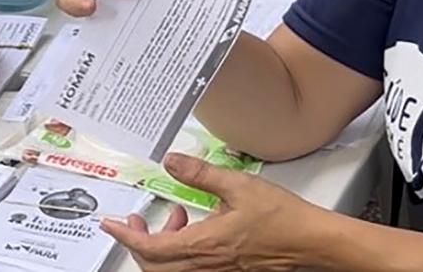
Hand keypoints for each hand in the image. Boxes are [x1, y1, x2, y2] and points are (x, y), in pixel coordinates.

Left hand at [101, 153, 321, 271]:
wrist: (312, 242)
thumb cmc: (284, 219)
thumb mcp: (238, 185)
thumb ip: (200, 174)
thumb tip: (172, 161)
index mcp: (204, 245)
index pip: (150, 248)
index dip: (125, 236)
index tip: (110, 225)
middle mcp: (207, 265)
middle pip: (155, 265)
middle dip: (139, 242)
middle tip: (136, 221)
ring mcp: (218, 271)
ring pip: (172, 269)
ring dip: (162, 246)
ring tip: (174, 216)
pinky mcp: (229, 270)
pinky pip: (192, 269)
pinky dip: (182, 250)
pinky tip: (197, 226)